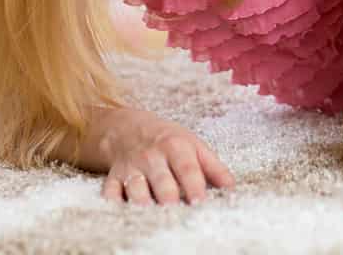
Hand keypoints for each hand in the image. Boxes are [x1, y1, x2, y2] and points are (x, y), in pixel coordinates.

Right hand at [97, 108, 232, 204]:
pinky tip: (120, 212)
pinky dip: (113, 202)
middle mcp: (153, 157)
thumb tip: (231, 187)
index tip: (200, 202)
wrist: (130, 129)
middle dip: (167, 196)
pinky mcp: (114, 177)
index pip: (187, 168)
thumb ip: (213, 167)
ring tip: (150, 213)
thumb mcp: (195, 146)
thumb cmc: (170, 141)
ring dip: (141, 201)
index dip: (194, 185)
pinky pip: (110, 191)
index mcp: (176, 147)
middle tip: (175, 211)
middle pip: (161, 180)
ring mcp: (132, 168)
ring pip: (135, 187)